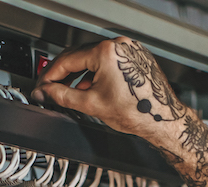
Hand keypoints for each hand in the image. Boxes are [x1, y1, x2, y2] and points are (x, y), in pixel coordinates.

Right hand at [32, 37, 186, 142]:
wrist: (164, 120)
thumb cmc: (138, 113)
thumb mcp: (92, 105)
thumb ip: (63, 96)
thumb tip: (46, 93)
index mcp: (106, 52)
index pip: (67, 59)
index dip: (51, 75)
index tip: (43, 85)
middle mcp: (119, 45)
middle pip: (80, 56)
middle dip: (64, 74)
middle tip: (52, 88)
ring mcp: (129, 49)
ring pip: (94, 59)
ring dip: (80, 74)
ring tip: (72, 92)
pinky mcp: (136, 56)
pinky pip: (109, 61)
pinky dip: (97, 73)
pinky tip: (92, 87)